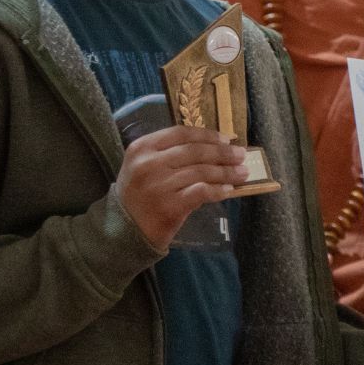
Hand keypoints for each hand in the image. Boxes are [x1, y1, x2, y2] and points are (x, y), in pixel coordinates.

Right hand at [115, 126, 247, 250]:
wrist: (122, 231)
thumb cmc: (137, 196)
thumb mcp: (142, 166)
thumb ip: (168, 154)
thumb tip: (211, 148)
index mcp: (142, 148)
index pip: (181, 133)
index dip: (207, 135)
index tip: (226, 139)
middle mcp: (149, 163)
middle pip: (195, 151)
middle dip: (223, 153)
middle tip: (241, 155)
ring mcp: (159, 185)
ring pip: (201, 171)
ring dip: (226, 172)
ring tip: (242, 173)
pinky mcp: (170, 206)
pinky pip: (201, 192)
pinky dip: (218, 190)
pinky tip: (228, 191)